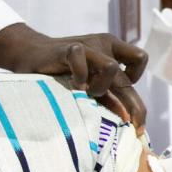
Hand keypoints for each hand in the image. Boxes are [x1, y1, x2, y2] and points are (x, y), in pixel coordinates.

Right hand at [0, 24, 147, 128]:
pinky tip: (73, 86)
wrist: (31, 54)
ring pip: (111, 67)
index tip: (125, 105)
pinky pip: (81, 59)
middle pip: (127, 78)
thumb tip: (130, 121)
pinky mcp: (69, 48)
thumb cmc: (63, 74)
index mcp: (113, 51)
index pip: (140, 60)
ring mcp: (88, 45)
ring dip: (101, 88)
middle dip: (131, 106)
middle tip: (131, 125)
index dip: (136, 84)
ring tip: (86, 94)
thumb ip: (109, 98)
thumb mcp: (91, 85)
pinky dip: (79, 77)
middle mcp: (105, 46)